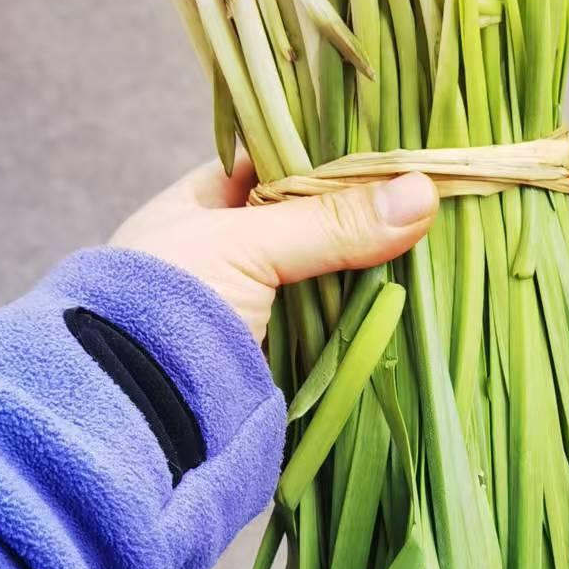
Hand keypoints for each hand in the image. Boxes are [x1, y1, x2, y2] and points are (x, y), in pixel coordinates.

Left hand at [112, 152, 438, 342]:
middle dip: (361, 219)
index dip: (327, 157)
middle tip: (426, 200)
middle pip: (308, 224)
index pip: (272, 165)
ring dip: (370, 273)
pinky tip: (409, 304)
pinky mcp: (274, 362)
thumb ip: (330, 222)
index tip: (388, 152)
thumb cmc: (164, 306)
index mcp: (195, 210)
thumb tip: (422, 192)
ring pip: (325, 279)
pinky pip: (330, 332)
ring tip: (433, 245)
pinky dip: (363, 322)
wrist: (136, 416)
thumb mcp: (245, 246)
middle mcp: (221, 256)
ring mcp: (250, 311)